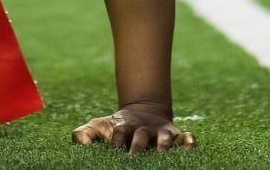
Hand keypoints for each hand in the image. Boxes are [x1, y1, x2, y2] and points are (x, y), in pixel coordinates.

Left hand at [71, 101, 195, 153]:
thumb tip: (80, 142)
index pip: (119, 133)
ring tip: (161, 154)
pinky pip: (185, 137)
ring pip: (164, 138)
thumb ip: (84, 133)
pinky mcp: (175, 135)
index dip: (116, 141)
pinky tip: (190, 147)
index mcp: (123, 127)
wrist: (142, 110)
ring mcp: (160, 132)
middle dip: (137, 147)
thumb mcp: (98, 127)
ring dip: (163, 146)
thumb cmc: (116, 126)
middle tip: (133, 159)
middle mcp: (143, 129)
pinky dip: (189, 141)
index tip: (113, 150)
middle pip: (140, 137)